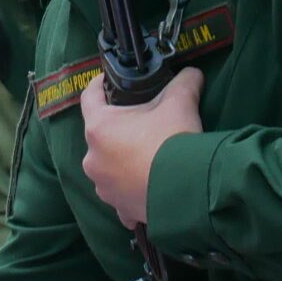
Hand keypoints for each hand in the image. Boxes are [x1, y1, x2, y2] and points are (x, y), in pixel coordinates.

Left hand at [78, 67, 202, 231]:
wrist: (188, 190)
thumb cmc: (174, 142)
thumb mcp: (180, 103)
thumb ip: (184, 82)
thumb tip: (192, 73)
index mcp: (99, 128)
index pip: (89, 97)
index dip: (99, 85)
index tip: (107, 81)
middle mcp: (93, 158)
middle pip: (102, 135)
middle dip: (120, 128)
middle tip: (143, 123)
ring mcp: (104, 186)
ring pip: (109, 167)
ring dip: (123, 161)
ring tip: (149, 157)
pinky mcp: (119, 207)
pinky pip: (121, 196)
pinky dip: (131, 190)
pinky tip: (147, 186)